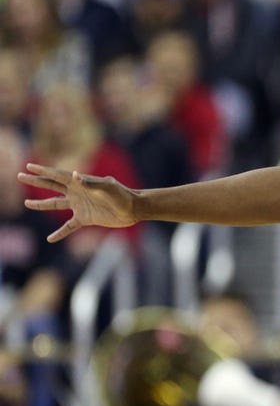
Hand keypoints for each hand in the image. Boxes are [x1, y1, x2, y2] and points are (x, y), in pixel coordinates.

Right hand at [18, 163, 136, 241]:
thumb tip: (74, 175)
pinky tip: (50, 239)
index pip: (57, 175)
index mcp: (80, 182)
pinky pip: (69, 227)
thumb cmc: (122, 194)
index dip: (43, 170)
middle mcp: (77, 193)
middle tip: (19, 176)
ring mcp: (80, 206)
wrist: (133, 209)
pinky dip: (60, 233)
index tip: (29, 166)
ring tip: (26, 203)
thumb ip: (90, 182)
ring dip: (41, 204)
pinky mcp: (86, 218)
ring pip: (55, 205)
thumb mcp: (107, 186)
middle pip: (51, 186)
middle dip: (36, 181)